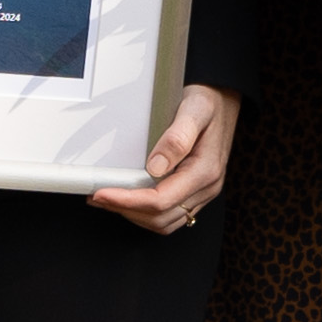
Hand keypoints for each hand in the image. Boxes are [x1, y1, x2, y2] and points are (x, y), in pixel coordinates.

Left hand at [90, 83, 239, 233]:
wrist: (223, 98)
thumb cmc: (208, 102)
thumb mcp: (194, 110)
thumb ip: (176, 139)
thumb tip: (155, 167)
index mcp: (205, 171)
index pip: (161, 200)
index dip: (127, 201)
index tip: (103, 193)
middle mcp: (206, 186)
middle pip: (160, 218)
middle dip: (126, 210)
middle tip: (98, 196)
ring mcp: (202, 192)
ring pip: (164, 222)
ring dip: (134, 215)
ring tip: (109, 200)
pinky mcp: (195, 192)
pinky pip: (170, 215)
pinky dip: (145, 213)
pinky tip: (129, 200)